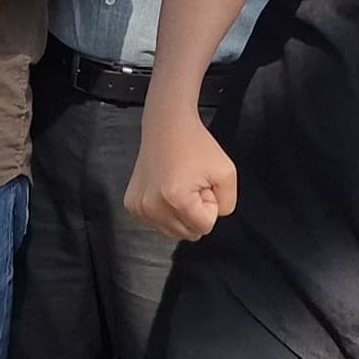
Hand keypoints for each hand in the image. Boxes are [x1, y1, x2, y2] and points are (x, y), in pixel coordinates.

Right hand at [124, 107, 238, 240]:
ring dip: (181, 213)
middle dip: (195, 211)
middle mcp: (152, 206)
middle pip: (188, 233)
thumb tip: (210, 219)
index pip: (205, 226)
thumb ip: (227, 205)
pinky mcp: (132, 205)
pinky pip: (158, 224)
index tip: (202, 184)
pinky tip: (166, 188)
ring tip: (179, 185)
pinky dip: (166, 211)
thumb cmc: (194, 143)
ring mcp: (139, 207)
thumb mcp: (227, 172)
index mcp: (175, 198)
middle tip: (192, 184)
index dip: (209, 204)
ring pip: (173, 232)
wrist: (167, 125)